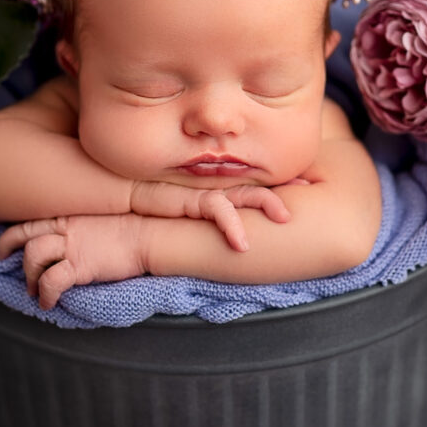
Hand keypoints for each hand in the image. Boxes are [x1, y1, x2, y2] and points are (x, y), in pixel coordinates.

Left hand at [0, 213, 145, 309]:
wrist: (150, 235)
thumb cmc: (131, 230)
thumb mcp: (97, 222)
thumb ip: (78, 230)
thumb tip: (67, 244)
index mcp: (68, 218)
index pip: (28, 224)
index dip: (9, 238)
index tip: (3, 251)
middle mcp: (66, 229)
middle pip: (25, 238)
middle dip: (14, 260)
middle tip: (18, 276)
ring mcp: (73, 246)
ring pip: (33, 256)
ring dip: (29, 278)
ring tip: (35, 292)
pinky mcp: (82, 265)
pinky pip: (52, 281)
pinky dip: (45, 295)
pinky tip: (48, 303)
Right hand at [129, 181, 293, 251]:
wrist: (115, 189)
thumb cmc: (147, 201)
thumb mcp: (181, 206)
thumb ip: (203, 210)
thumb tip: (230, 231)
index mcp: (216, 186)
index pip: (254, 182)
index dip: (279, 182)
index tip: (305, 183)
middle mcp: (213, 186)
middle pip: (258, 183)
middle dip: (285, 185)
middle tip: (311, 185)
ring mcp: (203, 191)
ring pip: (244, 194)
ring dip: (267, 203)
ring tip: (286, 217)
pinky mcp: (188, 199)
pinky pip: (216, 210)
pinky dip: (231, 226)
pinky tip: (243, 244)